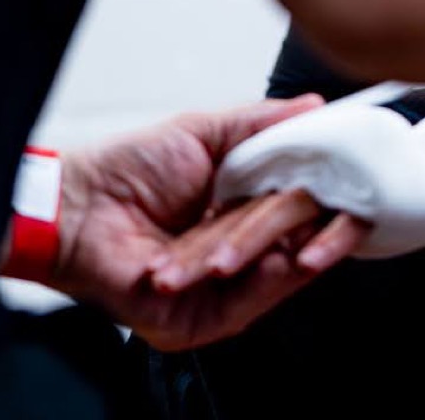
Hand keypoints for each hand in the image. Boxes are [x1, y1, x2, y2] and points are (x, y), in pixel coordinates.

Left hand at [47, 96, 367, 350]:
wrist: (76, 204)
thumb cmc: (130, 166)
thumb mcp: (204, 131)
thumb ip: (262, 124)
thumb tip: (317, 105)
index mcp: (237, 210)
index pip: (295, 211)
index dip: (323, 201)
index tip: (348, 179)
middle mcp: (232, 252)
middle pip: (290, 241)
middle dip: (304, 223)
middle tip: (324, 203)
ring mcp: (217, 289)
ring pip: (273, 273)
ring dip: (283, 250)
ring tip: (297, 239)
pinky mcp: (197, 320)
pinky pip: (245, 307)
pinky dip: (265, 284)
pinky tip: (276, 262)